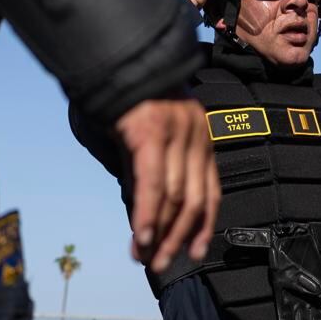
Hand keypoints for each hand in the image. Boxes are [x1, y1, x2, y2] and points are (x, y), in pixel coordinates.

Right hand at [113, 98, 221, 273]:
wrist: (110, 54)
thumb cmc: (122, 97)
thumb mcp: (145, 137)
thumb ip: (151, 171)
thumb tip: (148, 214)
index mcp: (202, 137)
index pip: (210, 192)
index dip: (203, 227)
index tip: (193, 253)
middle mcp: (196, 134)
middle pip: (193, 202)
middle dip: (176, 238)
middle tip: (160, 265)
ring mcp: (176, 132)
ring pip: (175, 198)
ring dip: (159, 234)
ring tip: (144, 258)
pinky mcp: (151, 131)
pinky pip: (153, 184)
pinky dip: (147, 215)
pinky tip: (141, 237)